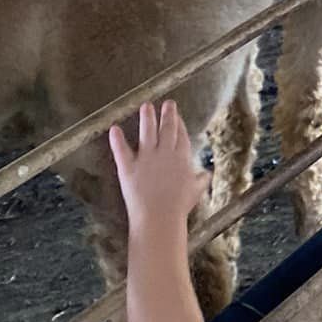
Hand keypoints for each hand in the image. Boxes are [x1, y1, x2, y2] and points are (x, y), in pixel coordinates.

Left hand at [109, 102, 205, 230]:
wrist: (159, 217)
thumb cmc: (179, 207)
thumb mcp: (196, 191)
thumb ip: (200, 180)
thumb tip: (207, 174)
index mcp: (182, 158)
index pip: (181, 135)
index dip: (179, 124)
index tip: (177, 115)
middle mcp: (165, 153)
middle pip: (167, 129)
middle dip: (167, 114)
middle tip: (167, 103)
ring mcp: (146, 158)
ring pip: (147, 133)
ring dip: (147, 118)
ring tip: (146, 106)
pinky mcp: (128, 167)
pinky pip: (121, 150)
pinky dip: (117, 139)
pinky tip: (114, 129)